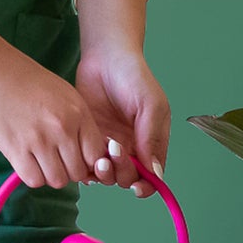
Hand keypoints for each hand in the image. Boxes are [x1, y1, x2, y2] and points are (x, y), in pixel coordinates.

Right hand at [0, 42, 110, 189]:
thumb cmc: (29, 82)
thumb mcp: (66, 95)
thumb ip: (80, 123)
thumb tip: (89, 156)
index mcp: (78, 113)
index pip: (96, 156)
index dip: (88, 163)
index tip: (77, 159)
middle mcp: (63, 128)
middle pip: (77, 173)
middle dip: (68, 171)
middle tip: (56, 160)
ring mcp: (40, 140)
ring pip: (57, 180)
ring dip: (50, 175)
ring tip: (40, 161)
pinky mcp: (17, 150)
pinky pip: (34, 180)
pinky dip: (32, 176)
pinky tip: (27, 162)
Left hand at [74, 45, 171, 198]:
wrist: (105, 56)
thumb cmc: (133, 77)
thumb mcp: (150, 105)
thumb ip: (152, 139)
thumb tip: (155, 173)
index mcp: (151, 143)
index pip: (152, 177)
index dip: (145, 186)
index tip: (136, 184)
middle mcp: (131, 149)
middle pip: (128, 179)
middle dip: (122, 173)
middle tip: (114, 151)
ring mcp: (109, 146)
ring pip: (107, 175)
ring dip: (104, 172)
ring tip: (100, 155)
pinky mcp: (89, 140)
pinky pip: (87, 164)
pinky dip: (87, 166)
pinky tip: (86, 154)